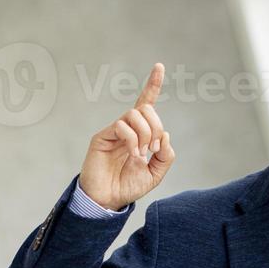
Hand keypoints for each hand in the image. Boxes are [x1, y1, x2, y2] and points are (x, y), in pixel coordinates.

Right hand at [79, 63, 176, 210]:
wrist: (107, 200)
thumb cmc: (128, 187)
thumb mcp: (155, 174)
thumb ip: (166, 157)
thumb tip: (166, 136)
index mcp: (140, 134)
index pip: (146, 104)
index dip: (152, 85)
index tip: (159, 66)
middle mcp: (127, 129)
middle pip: (146, 108)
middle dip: (156, 126)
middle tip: (154, 149)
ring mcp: (114, 132)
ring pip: (135, 114)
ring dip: (145, 134)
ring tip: (141, 154)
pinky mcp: (102, 136)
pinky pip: (122, 126)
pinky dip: (133, 139)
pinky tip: (132, 154)